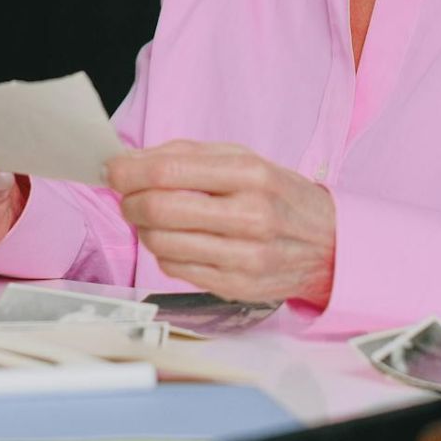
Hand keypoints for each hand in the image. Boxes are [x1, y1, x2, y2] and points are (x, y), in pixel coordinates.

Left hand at [106, 140, 335, 306]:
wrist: (328, 244)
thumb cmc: (278, 196)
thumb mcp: (245, 160)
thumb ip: (188, 155)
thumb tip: (131, 159)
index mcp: (251, 174)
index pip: (171, 170)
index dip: (130, 170)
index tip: (112, 169)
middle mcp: (250, 216)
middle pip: (160, 209)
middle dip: (129, 200)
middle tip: (125, 195)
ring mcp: (244, 256)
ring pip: (162, 242)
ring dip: (142, 227)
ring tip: (150, 217)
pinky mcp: (235, 286)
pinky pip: (175, 268)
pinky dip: (162, 251)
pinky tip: (174, 239)